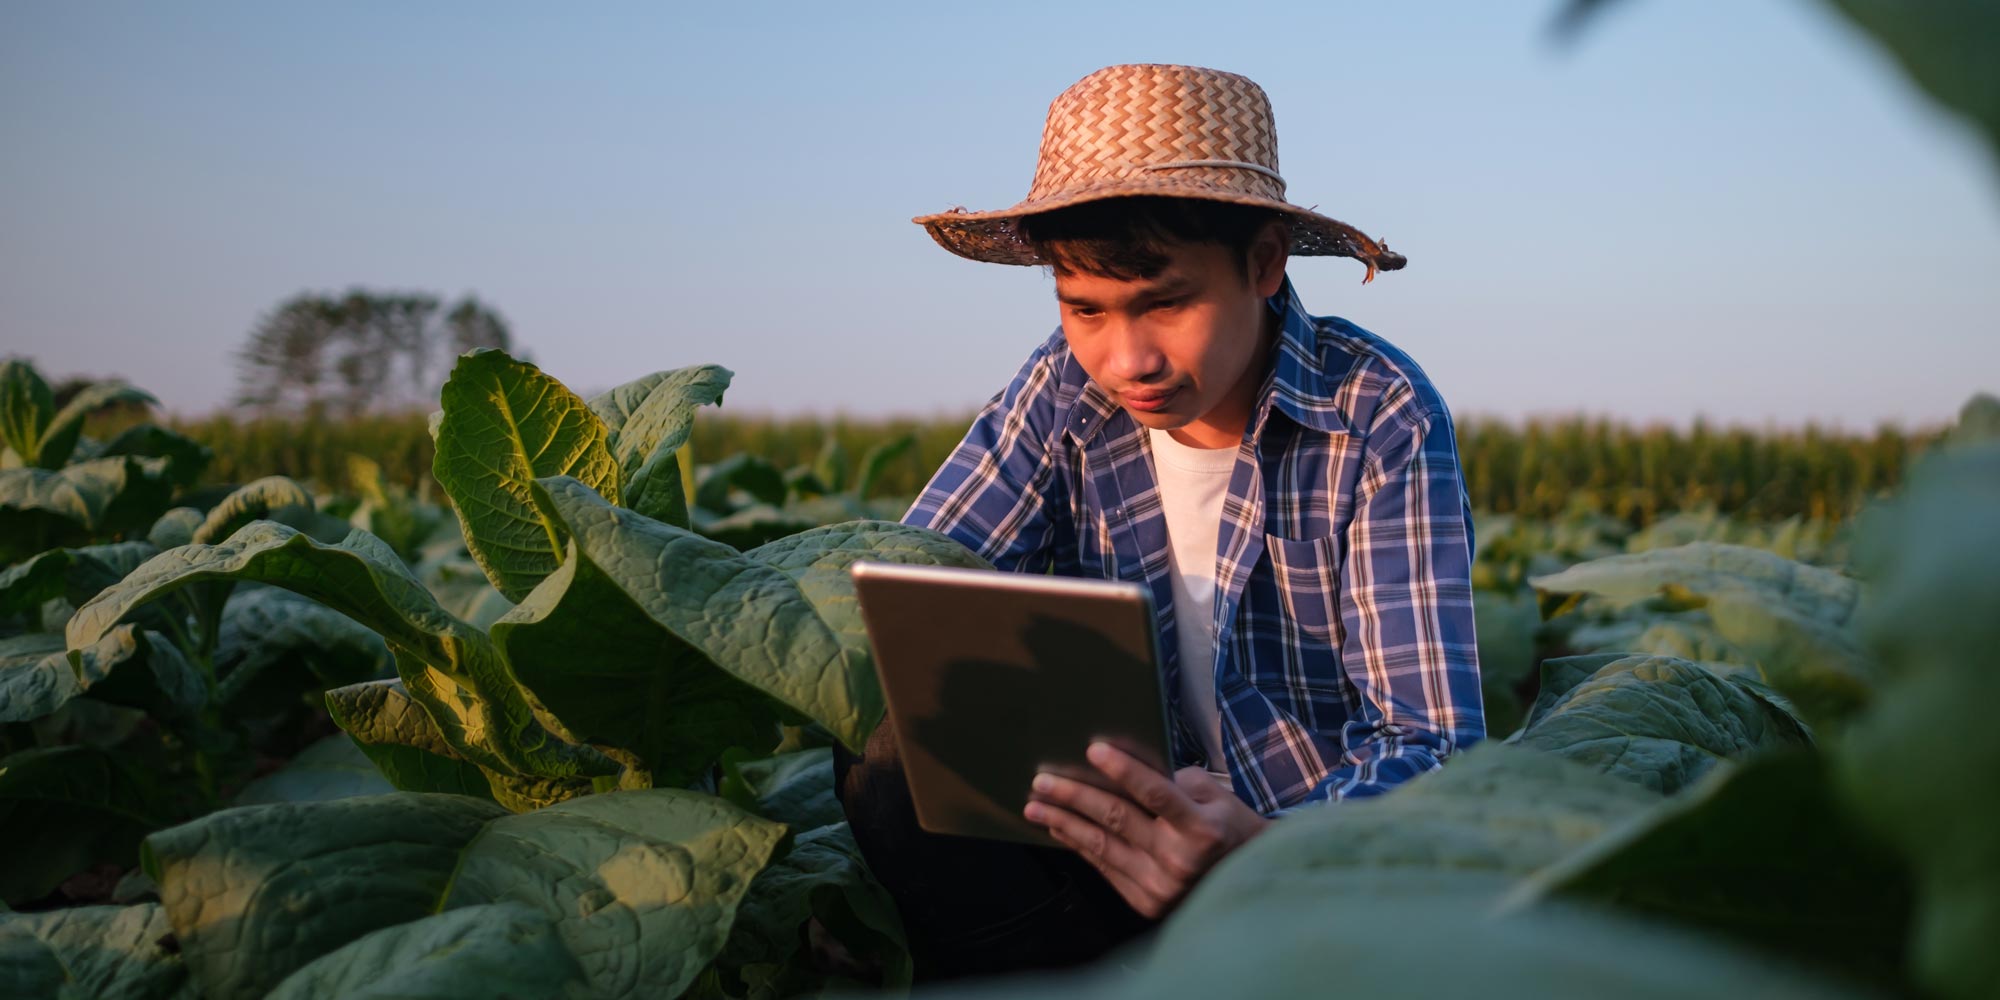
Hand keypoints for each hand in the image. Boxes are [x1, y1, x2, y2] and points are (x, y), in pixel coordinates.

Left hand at [1023, 742, 1268, 918]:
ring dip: (1064, 822)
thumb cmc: (1226, 825)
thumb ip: (1169, 780)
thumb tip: (1121, 765)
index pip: (1155, 793)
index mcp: (1200, 828)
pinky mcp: (1146, 902)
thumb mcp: (1210, 793)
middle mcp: (1179, 860)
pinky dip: (1079, 845)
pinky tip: (1060, 827)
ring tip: (1035, 805)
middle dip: (1074, 796)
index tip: (1093, 748)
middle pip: (1116, 819)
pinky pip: (1104, 866)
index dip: (1123, 770)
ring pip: (1101, 845)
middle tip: (1041, 780)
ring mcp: (1161, 886)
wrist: (1244, 877)